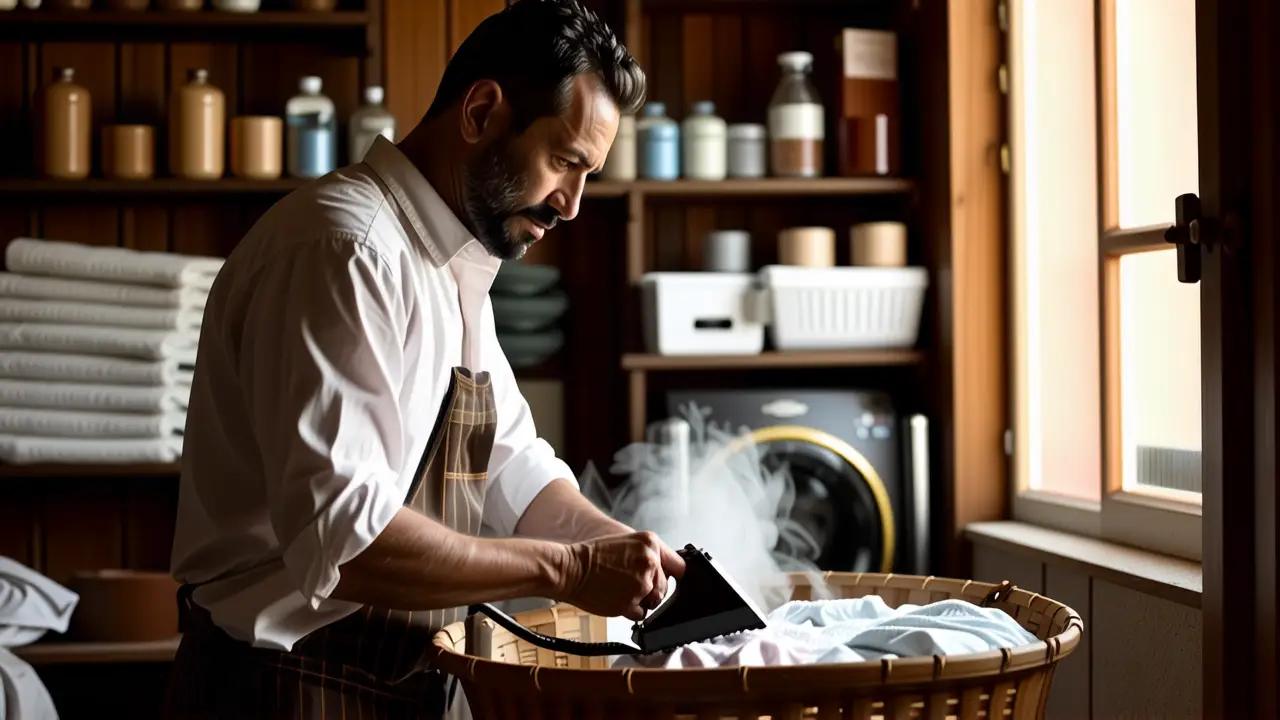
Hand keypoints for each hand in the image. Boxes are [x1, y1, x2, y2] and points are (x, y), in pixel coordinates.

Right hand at [557, 531, 685, 621]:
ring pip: (653, 601)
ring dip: (641, 600)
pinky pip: (641, 614)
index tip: (667, 578)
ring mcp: (641, 584)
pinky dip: (630, 610)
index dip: (672, 573)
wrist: (570, 569)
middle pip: (665, 586)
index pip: (679, 565)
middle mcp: (649, 563)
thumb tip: (668, 571)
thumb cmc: (592, 556)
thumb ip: (649, 555)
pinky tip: (615, 598)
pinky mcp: (631, 603)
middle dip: (651, 589)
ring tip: (620, 590)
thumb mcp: (627, 543)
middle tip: (629, 584)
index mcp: (650, 544)